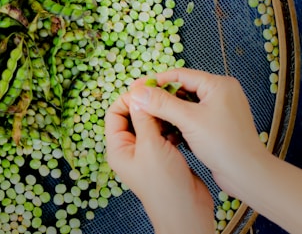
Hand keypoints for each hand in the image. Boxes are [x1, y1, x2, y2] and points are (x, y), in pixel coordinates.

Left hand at [106, 90, 213, 232]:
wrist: (187, 212)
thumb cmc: (165, 185)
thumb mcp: (151, 147)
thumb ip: (144, 120)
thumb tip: (138, 96)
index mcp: (118, 148)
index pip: (114, 114)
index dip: (128, 99)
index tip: (145, 89)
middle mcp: (129, 149)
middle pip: (132, 117)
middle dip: (146, 106)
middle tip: (162, 94)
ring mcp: (146, 153)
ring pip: (149, 124)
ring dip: (160, 115)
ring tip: (173, 108)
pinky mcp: (163, 156)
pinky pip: (163, 134)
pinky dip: (170, 127)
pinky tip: (180, 125)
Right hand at [122, 68, 266, 194]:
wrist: (247, 174)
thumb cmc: (224, 144)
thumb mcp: (189, 120)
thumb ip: (162, 103)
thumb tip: (138, 92)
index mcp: (218, 85)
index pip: (179, 75)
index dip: (155, 81)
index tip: (136, 88)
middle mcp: (220, 93)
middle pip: (181, 89)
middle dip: (160, 98)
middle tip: (140, 104)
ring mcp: (219, 110)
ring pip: (185, 105)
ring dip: (168, 113)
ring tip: (150, 119)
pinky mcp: (216, 125)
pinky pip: (191, 118)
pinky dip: (178, 123)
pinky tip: (166, 133)